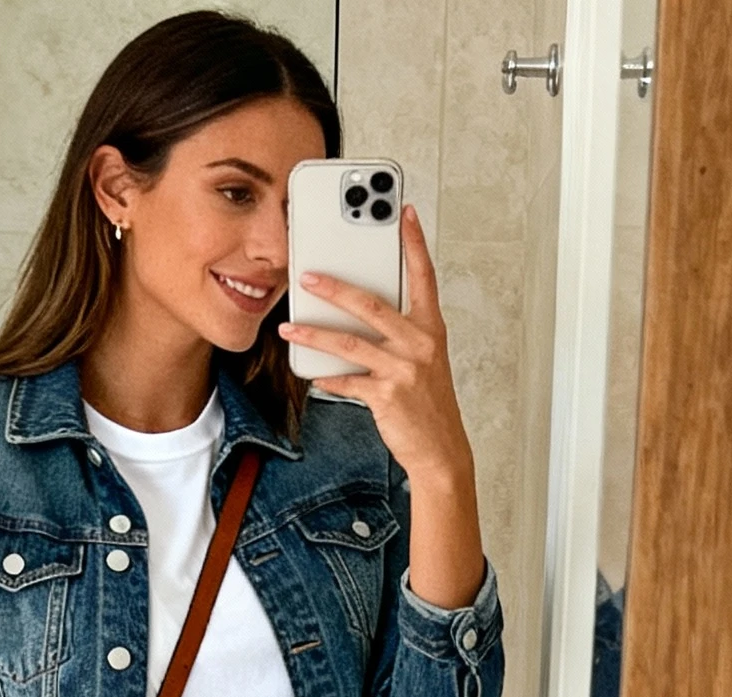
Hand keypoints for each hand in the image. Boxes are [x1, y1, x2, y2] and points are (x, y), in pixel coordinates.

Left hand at [279, 203, 485, 609]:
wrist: (441, 451)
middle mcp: (419, 345)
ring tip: (290, 324)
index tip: (403, 211)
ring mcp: (404, 371)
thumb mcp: (424, 362)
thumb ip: (398, 335)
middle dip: (337, 286)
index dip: (414, 243)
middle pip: (372, 305)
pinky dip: (327, 377)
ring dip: (316, 332)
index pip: (424, 276)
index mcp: (431, 329)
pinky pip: (348, 382)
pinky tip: (309, 371)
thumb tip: (356, 318)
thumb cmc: (428, 405)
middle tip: (309, 273)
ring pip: (351, 343)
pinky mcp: (387, 397)